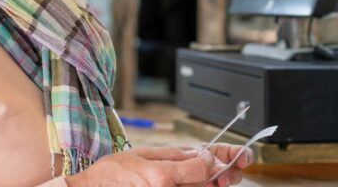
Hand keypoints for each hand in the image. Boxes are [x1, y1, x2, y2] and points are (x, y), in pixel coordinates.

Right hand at [64, 145, 249, 186]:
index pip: (204, 168)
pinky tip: (191, 182)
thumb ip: (176, 155)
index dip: (213, 161)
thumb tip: (202, 154)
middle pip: (207, 186)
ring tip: (210, 177)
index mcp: (162, 177)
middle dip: (219, 176)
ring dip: (207, 184)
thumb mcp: (143, 154)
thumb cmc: (111, 174)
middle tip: (226, 170)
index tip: (213, 158)